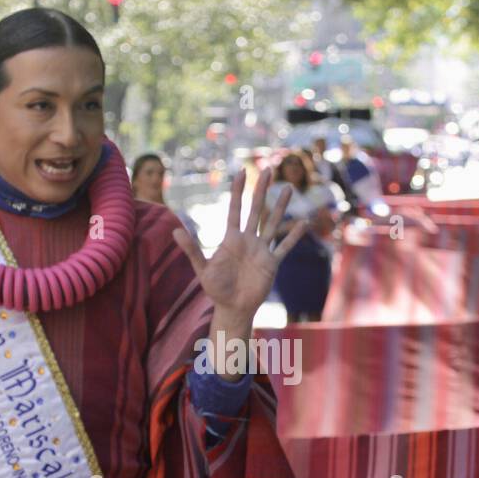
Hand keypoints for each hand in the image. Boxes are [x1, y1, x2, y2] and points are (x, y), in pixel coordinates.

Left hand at [173, 168, 306, 322]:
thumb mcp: (202, 269)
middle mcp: (248, 240)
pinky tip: (304, 223)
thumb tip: (175, 231)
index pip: (235, 209)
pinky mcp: (272, 263)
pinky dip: (295, 236)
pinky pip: (285, 247)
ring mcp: (261, 250)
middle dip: (262, 190)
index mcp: (232, 238)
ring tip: (288, 188)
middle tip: (268, 170)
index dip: (238, 191)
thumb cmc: (216, 289)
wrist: (233, 308)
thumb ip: (192, 250)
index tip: (241, 172)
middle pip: (256, 209)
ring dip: (281, 206)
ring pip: (273, 223)